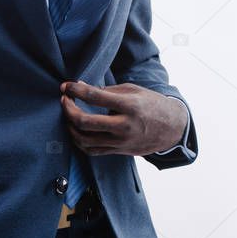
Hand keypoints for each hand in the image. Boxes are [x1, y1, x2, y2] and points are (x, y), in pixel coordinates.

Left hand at [59, 80, 186, 155]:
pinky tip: (76, 130)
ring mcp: (120, 142)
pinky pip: (92, 151)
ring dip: (70, 126)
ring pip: (84, 139)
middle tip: (64, 100)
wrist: (172, 127)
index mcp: (129, 105)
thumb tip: (80, 86)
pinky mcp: (119, 151)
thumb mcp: (133, 90)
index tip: (66, 86)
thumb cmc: (151, 104)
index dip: (76, 90)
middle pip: (85, 122)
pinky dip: (79, 141)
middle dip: (68, 109)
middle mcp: (124, 126)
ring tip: (68, 115)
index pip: (95, 97)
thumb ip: (106, 90)